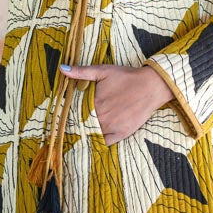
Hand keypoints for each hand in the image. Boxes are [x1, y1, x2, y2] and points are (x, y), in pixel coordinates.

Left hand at [59, 63, 173, 145]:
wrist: (151, 87)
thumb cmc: (126, 77)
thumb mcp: (102, 71)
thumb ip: (82, 72)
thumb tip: (62, 69)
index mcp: (94, 103)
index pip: (74, 114)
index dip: (67, 116)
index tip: (61, 118)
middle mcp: (102, 118)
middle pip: (82, 126)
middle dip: (74, 126)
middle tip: (65, 128)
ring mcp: (112, 128)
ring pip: (92, 135)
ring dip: (85, 134)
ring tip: (76, 135)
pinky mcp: (122, 134)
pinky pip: (105, 143)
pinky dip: (97, 142)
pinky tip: (92, 139)